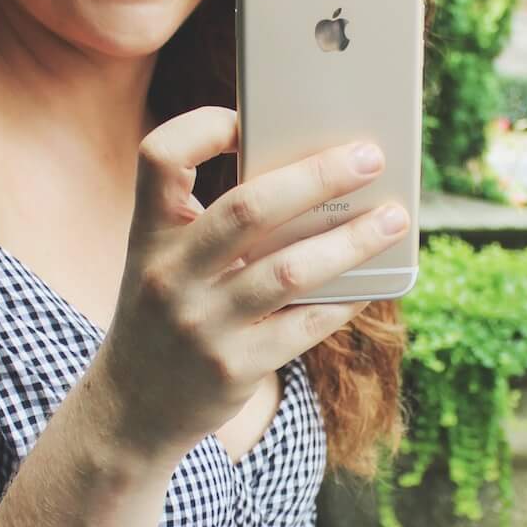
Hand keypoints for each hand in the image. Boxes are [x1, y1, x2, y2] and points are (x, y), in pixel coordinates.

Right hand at [92, 107, 409, 464]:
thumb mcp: (164, 263)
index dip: (204, 126)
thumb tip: (311, 182)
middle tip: (370, 157)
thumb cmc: (165, 315)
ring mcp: (202, 325)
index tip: (249, 119)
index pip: (160, 157)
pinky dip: (345, 299)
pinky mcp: (234, 368)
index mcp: (148, 234)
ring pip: (291, 270)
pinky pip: (305, 325)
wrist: (132, 407)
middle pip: (248, 208)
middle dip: (318, 177)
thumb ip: (211, 225)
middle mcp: (169, 275)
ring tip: (394, 219)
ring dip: (352, 241)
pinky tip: (374, 282)